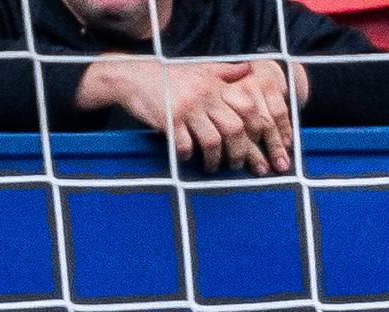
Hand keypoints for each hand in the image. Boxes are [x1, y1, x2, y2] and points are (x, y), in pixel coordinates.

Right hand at [90, 57, 294, 175]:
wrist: (130, 76)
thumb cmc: (169, 77)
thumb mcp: (199, 68)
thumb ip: (225, 72)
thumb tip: (249, 69)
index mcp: (215, 84)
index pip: (248, 108)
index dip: (257, 129)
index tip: (255, 144)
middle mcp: (204, 94)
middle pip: (235, 129)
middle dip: (239, 152)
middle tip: (236, 164)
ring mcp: (186, 107)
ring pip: (213, 141)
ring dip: (215, 159)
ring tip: (212, 166)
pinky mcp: (169, 119)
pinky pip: (185, 145)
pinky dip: (188, 155)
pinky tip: (187, 157)